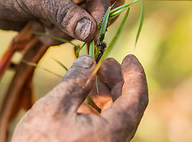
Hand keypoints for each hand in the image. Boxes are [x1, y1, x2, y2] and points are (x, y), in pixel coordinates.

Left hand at [0, 0, 109, 42]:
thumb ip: (65, 13)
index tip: (92, 33)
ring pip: (81, 22)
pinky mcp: (56, 13)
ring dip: (64, 31)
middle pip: (93, 7)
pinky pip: (68, 30)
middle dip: (79, 23)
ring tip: (42, 27)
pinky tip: (38, 29)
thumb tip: (90, 32)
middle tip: (61, 31)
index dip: (99, 12)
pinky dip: (55, 35)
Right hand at [11, 55, 148, 141]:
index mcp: (111, 132)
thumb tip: (89, 60)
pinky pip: (104, 125)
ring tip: (93, 75)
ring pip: (115, 115)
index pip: (136, 98)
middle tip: (107, 62)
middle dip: (118, 80)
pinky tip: (82, 96)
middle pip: (127, 105)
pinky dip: (97, 106)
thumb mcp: (55, 106)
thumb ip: (76, 81)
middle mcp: (114, 141)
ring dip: (107, 92)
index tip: (130, 58)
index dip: (135, 75)